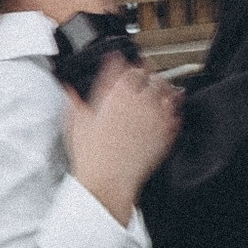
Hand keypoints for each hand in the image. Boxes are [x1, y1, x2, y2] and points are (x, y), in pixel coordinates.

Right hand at [65, 55, 181, 221]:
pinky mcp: (166, 133)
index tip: (130, 65)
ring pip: (168, 91)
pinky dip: (174, 110)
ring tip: (161, 89)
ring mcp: (155, 117)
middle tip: (146, 76)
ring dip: (164, 88)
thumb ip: (76, 98)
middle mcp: (139, 101)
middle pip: (153, 76)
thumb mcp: (77, 121)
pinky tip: (170, 111)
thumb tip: (71, 87)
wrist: (108, 182)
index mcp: (117, 93)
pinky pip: (176, 115)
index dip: (131, 65)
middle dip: (149, 74)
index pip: (130, 67)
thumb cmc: (92, 156)